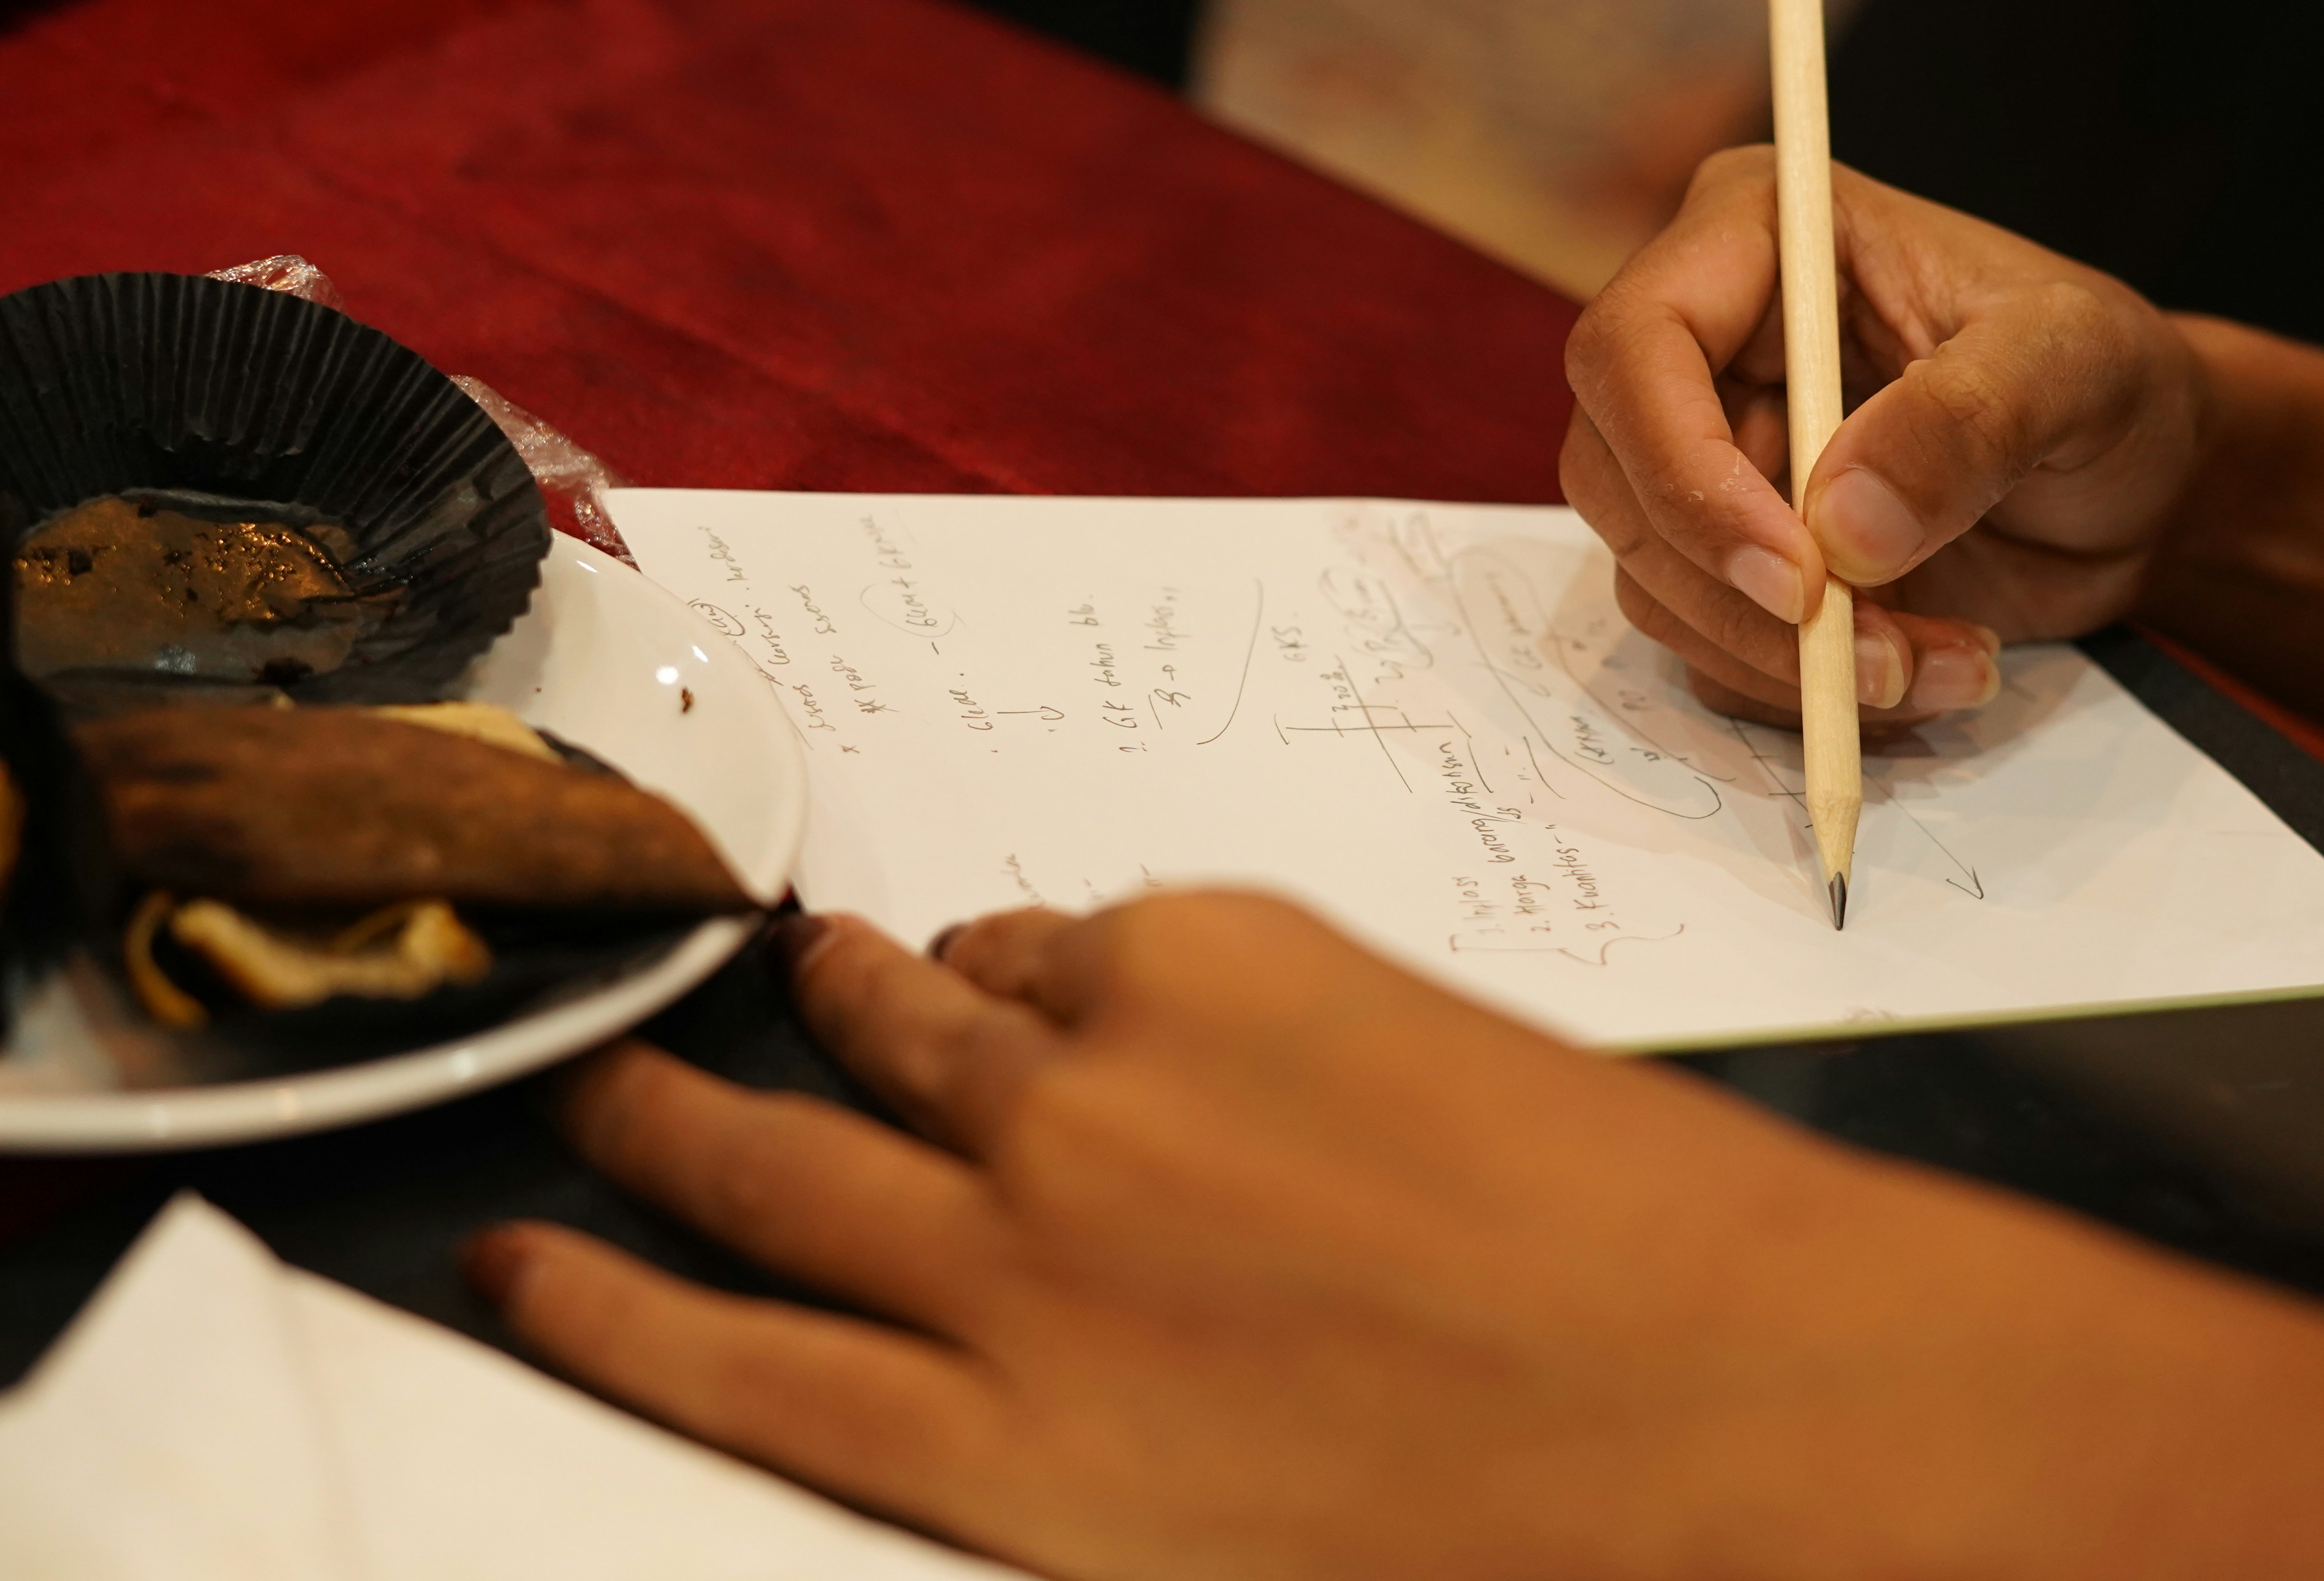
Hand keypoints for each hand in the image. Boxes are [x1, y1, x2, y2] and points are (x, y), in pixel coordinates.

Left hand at [467, 897, 2323, 1580]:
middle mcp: (1084, 1075)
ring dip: (674, 1114)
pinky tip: (530, 1261)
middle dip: (814, 1002)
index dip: (1001, 983)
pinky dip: (607, 1306)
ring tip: (604, 1089)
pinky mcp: (995, 1437)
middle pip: (893, 1026)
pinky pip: (737, 1357)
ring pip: (779, 1155)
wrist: (1730, 1404)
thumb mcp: (1430, 1054)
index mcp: (1213, 951)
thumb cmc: (1637, 1230)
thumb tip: (1118, 1042)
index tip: (971, 995)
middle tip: (741, 982)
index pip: (1042, 950)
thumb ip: (1260, 1043)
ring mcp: (1020, 1253)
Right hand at [1561, 149, 2206, 726]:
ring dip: (1788, 660)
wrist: (2140, 481)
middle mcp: (1709, 346)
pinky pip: (1711, 647)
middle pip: (1619, 482)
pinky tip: (1926, 670)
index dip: (1683, 471)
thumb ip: (1969, 419)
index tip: (1797, 578)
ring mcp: (1715, 457)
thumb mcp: (2077, 364)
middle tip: (1878, 658)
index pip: (1635, 347)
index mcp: (1760, 238)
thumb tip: (1842, 527)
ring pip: (1657, 582)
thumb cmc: (2108, 380)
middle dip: (1738, 596)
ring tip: (1942, 662)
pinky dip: (1805, 688)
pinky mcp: (1738, 556)